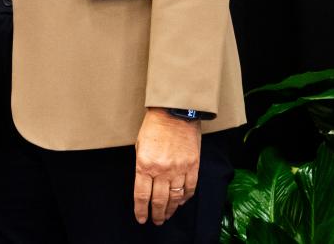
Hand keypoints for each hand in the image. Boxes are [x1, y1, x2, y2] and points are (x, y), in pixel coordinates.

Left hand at [134, 108, 201, 224]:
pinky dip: (185, 199)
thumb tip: (145, 184)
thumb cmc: (154, 127)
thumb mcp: (140, 146)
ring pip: (175, 198)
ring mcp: (179, 169)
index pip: (141, 195)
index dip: (141, 210)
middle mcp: (162, 170)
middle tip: (155, 221)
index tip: (141, 218)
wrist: (175, 112)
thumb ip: (142, 166)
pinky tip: (180, 203)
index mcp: (144, 164)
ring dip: (171, 210)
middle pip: (159, 200)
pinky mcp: (193, 166)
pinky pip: (190, 188)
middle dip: (156, 214)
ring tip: (167, 216)